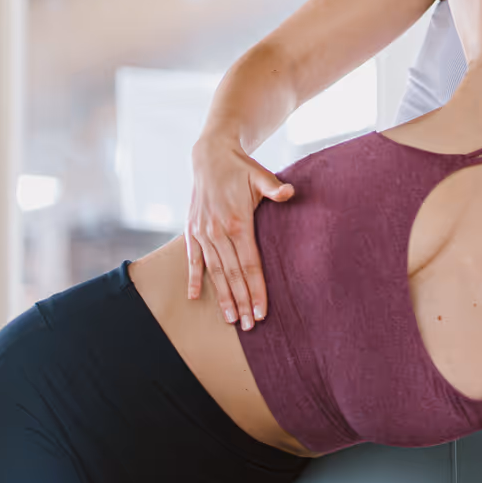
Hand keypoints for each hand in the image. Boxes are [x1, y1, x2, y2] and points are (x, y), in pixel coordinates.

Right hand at [186, 138, 294, 329]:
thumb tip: (290, 192)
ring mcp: (203, 233)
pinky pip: (193, 259)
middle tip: (250, 326)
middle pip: (233, 274)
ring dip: (222, 296)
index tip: (262, 311)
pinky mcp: (192, 231)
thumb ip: (274, 188)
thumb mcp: (260, 175)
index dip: (256, 290)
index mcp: (238, 222)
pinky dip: (193, 278)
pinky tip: (194, 297)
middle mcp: (218, 232)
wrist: (210, 156)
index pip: (250, 265)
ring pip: (215, 272)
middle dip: (242, 302)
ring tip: (231, 319)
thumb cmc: (241, 168)